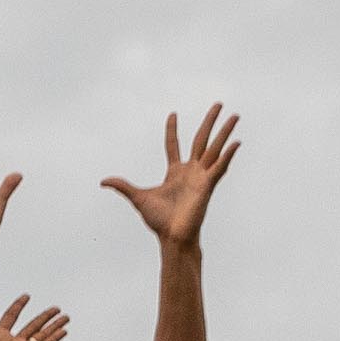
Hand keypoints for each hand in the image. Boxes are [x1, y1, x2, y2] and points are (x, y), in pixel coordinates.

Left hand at [0, 290, 69, 340]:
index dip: (19, 306)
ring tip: (66, 316)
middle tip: (56, 308)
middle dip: (45, 316)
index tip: (27, 297)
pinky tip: (64, 331)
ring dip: (54, 325)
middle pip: (32, 325)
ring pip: (42, 334)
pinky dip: (55, 338)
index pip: (11, 316)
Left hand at [105, 105, 242, 250]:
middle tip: (218, 103)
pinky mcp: (208, 185)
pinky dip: (228, 155)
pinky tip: (236, 143)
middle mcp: (191, 171)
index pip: (173, 145)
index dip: (172, 130)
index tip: (172, 114)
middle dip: (210, 121)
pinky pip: (220, 167)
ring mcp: (201, 177)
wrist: (172, 237)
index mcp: (175, 172)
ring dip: (225, 132)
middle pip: (201, 139)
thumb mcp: (138, 198)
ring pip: (215, 148)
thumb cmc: (159, 221)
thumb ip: (123, 186)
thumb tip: (103, 181)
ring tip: (235, 116)